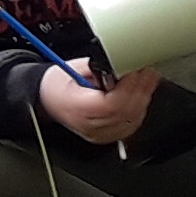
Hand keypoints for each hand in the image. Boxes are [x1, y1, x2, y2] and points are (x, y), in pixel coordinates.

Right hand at [38, 60, 156, 145]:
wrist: (47, 101)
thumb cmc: (57, 86)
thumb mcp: (72, 68)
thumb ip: (98, 67)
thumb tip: (122, 60)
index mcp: (78, 109)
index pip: (111, 105)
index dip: (128, 88)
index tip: (135, 71)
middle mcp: (90, 126)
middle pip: (125, 113)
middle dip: (140, 89)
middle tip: (147, 71)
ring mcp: (100, 134)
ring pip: (132, 120)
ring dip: (144, 98)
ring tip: (148, 79)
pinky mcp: (108, 136)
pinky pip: (131, 125)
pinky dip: (140, 108)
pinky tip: (143, 94)